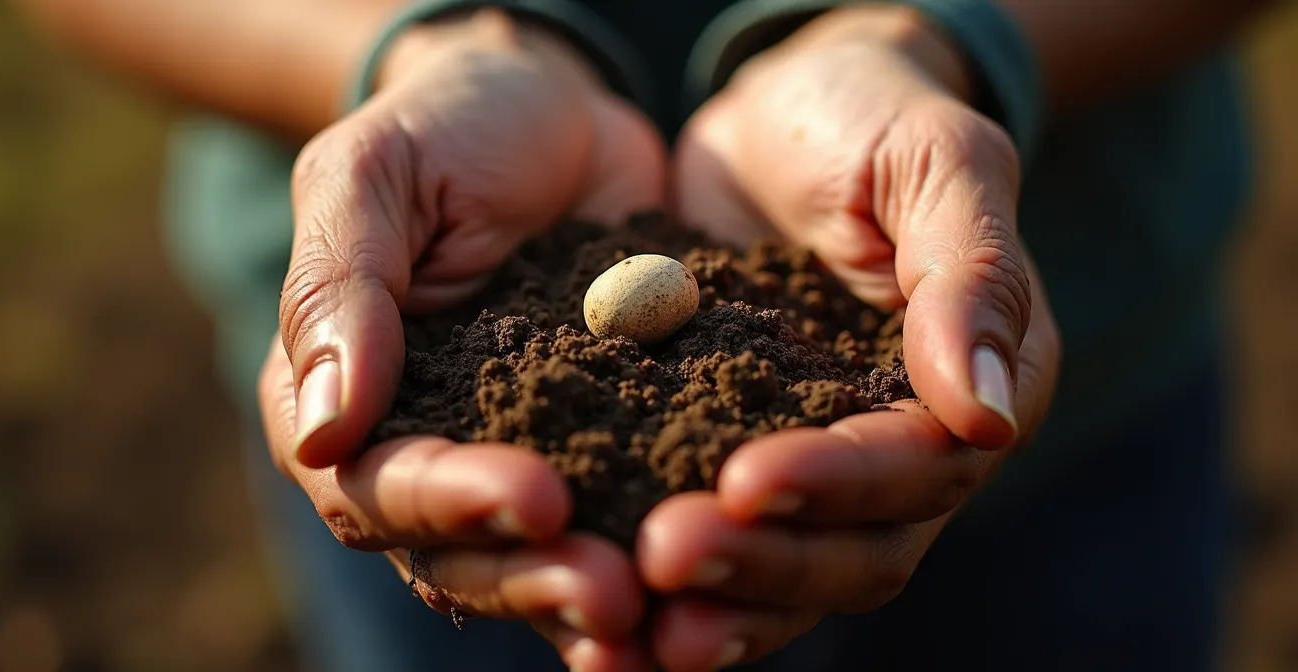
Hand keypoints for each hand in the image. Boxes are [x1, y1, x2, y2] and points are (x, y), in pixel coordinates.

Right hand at [258, 10, 663, 670]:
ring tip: (657, 618)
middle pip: (460, 553)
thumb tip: (324, 431)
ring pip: (541, 559)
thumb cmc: (448, 130)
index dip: (448, 505)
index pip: (376, 482)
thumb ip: (340, 291)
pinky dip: (655, 559)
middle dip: (534, 577)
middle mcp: (429, 451)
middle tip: (614, 594)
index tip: (534, 499)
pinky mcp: (609, 447)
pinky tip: (709, 593)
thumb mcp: (375, 176)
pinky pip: (625, 516)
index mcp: (348, 400)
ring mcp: (524, 457)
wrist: (556, 113)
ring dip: (591, 595)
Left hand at [645, 6, 1061, 668]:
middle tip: (664, 557)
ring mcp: (818, 463)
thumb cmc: (872, 119)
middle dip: (765, 562)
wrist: (785, 117)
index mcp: (974, 389)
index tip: (746, 480)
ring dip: (718, 602)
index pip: (918, 467)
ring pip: (787, 568)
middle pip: (855, 549)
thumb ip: (970, 274)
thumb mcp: (936, 162)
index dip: (840, 483)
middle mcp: (904, 453)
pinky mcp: (733, 455)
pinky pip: (719, 537)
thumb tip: (985, 414)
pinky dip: (670, 585)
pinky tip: (607, 615)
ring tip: (628, 626)